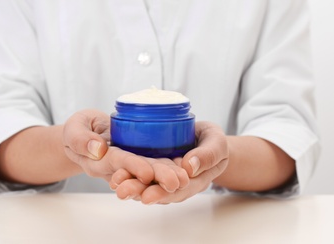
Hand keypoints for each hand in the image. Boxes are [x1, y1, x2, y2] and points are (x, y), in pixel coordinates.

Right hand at [63, 109, 188, 189]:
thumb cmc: (79, 128)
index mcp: (98, 160)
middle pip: (137, 173)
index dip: (131, 167)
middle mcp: (116, 168)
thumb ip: (80, 138)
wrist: (86, 133)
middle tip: (178, 181)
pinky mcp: (137, 160)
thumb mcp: (73, 128)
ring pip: (149, 172)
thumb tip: (97, 149)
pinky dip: (168, 167)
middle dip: (158, 177)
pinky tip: (184, 168)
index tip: (147, 173)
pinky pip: (153, 166)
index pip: (116, 163)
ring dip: (166, 176)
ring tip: (185, 178)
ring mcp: (128, 166)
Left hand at [110, 121, 228, 203]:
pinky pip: (141, 171)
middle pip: (159, 190)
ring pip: (148, 183)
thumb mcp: (217, 143)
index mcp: (195, 180)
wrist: (205, 138)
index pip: (178, 191)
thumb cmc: (213, 141)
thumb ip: (208, 154)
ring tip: (116, 184)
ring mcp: (164, 174)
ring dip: (131, 184)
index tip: (148, 196)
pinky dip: (129, 173)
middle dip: (140, 191)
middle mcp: (177, 182)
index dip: (163, 193)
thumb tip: (189, 167)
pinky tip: (116, 174)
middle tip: (123, 191)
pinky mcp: (155, 165)